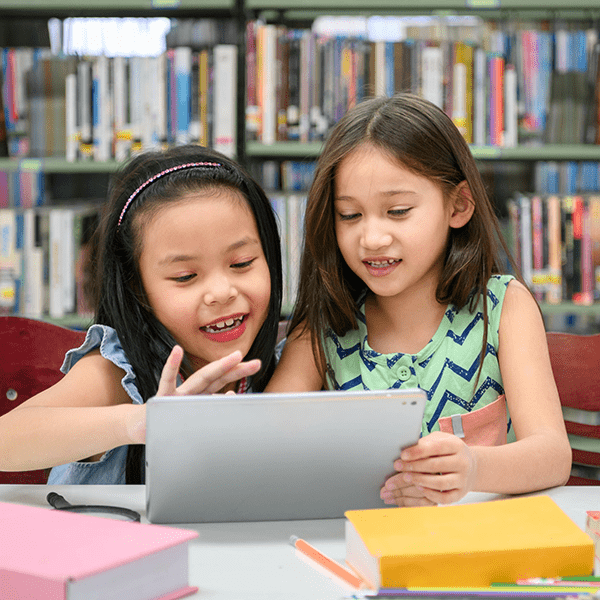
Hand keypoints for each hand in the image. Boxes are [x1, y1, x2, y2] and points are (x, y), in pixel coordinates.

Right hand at [124, 347, 261, 444]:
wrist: (141, 428)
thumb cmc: (168, 420)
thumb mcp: (192, 414)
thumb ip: (210, 405)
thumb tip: (231, 395)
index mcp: (199, 394)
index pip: (222, 381)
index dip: (238, 372)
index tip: (255, 364)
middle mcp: (191, 390)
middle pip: (217, 377)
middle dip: (237, 369)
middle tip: (256, 363)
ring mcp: (178, 393)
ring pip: (201, 378)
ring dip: (219, 367)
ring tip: (234, 357)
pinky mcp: (162, 398)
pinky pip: (167, 381)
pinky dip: (171, 365)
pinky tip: (177, 351)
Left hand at [380, 431, 476, 505]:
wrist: (471, 466)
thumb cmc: (449, 451)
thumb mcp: (440, 440)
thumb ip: (426, 442)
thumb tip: (408, 447)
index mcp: (456, 446)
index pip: (436, 447)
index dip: (418, 451)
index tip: (403, 454)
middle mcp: (462, 462)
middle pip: (436, 465)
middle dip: (414, 466)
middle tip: (398, 466)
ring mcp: (463, 479)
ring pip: (441, 483)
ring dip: (420, 480)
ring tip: (406, 477)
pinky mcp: (460, 493)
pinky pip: (445, 497)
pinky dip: (431, 495)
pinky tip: (419, 489)